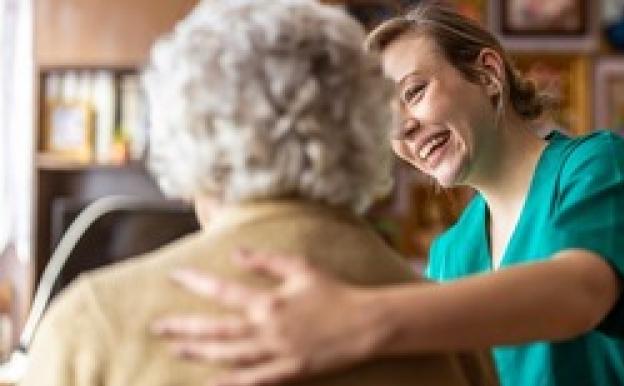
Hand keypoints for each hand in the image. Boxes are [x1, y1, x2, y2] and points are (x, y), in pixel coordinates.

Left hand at [151, 250, 384, 385]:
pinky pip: (252, 381)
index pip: (223, 291)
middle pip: (216, 329)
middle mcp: (267, 329)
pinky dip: (228, 384)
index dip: (195, 283)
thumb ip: (266, 260)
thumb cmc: (334, 292)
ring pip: (228, 356)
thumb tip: (235, 253)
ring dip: (199, 352)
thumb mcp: (301, 268)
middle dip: (183, 327)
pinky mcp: (287, 372)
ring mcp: (276, 353)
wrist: (365, 324)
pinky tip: (208, 383)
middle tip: (157, 326)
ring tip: (176, 348)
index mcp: (270, 301)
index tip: (174, 275)